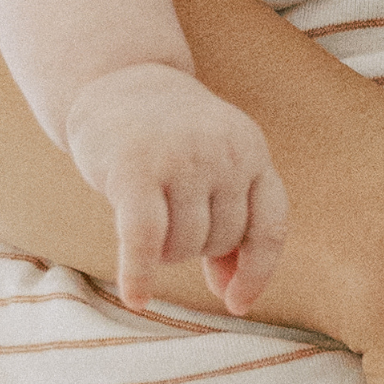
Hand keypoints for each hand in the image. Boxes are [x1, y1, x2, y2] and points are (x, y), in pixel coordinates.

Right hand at [64, 62, 288, 313]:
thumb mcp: (211, 165)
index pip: (270, 226)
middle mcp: (223, 152)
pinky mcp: (135, 170)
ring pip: (183, 245)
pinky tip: (136, 297)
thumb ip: (228, 219)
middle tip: (165, 222)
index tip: (237, 303)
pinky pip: (144, 241)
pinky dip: (139, 275)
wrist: (113, 79)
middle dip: (193, 248)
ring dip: (163, 253)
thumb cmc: (165, 138)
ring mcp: (181, 158)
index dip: (257, 271)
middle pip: (221, 240)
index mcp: (250, 150)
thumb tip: (234, 294)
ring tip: (145, 223)